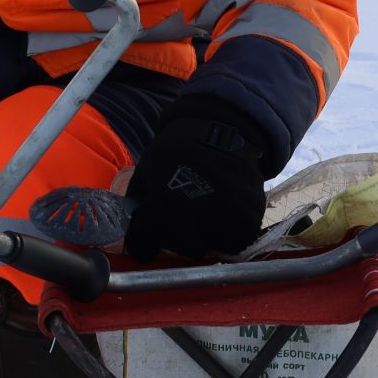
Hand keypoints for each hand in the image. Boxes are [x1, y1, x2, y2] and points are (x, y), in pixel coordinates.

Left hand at [123, 102, 267, 261]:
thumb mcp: (146, 168)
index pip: (141, 247)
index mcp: (162, 206)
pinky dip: (226, 233)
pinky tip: (222, 212)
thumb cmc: (179, 148)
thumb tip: (130, 226)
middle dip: (174, 237)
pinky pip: (231, 244)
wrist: (223, 128)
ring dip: (200, 236)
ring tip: (202, 212)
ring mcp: (223, 223)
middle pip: (177, 248)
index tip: (144, 244)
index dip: (140, 246)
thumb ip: (137, 200)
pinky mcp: (247, 225)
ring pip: (204, 248)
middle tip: (179, 216)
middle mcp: (192, 220)